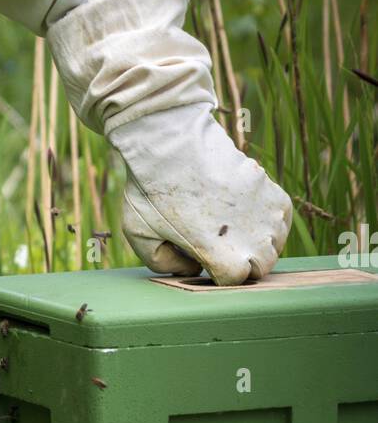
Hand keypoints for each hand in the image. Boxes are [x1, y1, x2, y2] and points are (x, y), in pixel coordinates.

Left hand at [109, 103, 291, 284]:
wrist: (170, 140)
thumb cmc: (150, 190)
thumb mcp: (140, 237)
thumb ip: (164, 264)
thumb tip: (192, 270)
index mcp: (222, 256)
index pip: (235, 282)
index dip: (218, 274)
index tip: (204, 260)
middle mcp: (252, 238)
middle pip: (261, 268)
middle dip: (241, 263)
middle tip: (219, 247)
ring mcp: (265, 212)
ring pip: (275, 243)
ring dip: (259, 242)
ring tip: (233, 230)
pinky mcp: (270, 188)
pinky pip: (282, 216)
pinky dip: (271, 220)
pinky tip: (248, 214)